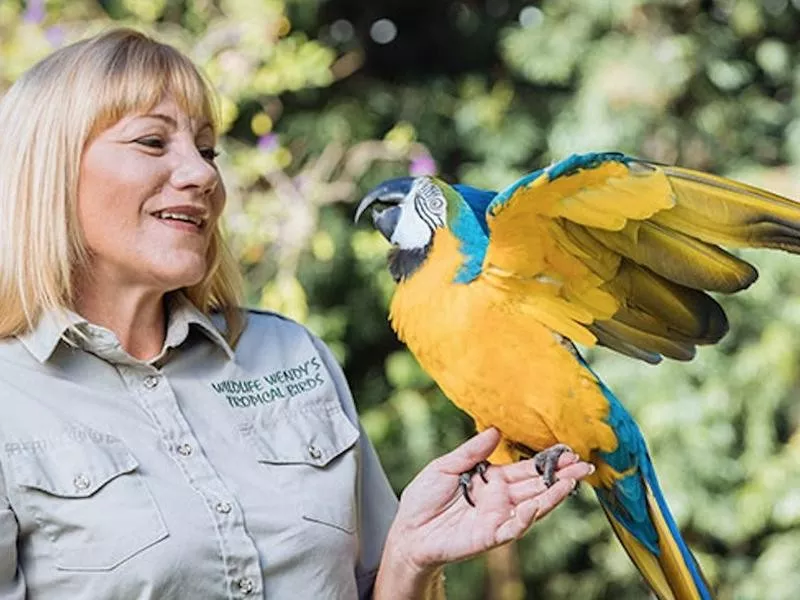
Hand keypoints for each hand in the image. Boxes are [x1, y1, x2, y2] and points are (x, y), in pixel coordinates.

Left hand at [384, 428, 593, 573]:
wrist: (408, 530)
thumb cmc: (424, 498)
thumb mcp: (446, 466)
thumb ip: (471, 451)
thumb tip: (494, 430)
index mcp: (493, 480)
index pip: (527, 469)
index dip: (547, 461)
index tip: (568, 451)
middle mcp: (501, 499)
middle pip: (537, 486)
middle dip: (561, 476)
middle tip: (584, 465)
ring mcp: (498, 518)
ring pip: (533, 506)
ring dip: (552, 495)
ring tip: (572, 482)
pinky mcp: (489, 536)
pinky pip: (513, 527)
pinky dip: (526, 518)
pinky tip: (537, 505)